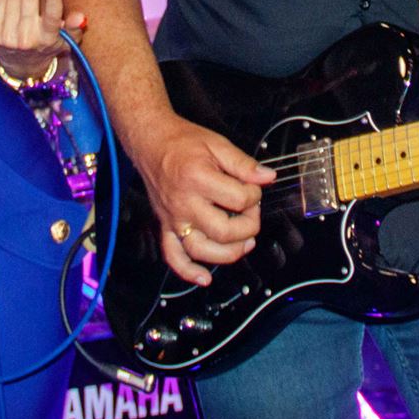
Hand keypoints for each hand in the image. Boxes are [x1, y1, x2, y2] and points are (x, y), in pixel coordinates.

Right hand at [133, 112, 276, 285]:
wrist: (150, 141)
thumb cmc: (182, 142)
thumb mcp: (217, 144)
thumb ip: (244, 163)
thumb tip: (267, 178)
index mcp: (198, 179)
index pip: (239, 200)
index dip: (255, 194)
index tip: (253, 187)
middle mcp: (184, 203)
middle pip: (224, 231)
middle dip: (248, 226)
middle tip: (251, 213)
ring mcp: (173, 218)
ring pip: (202, 250)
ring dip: (228, 253)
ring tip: (244, 244)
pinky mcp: (165, 225)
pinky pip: (173, 256)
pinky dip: (188, 271)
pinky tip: (204, 278)